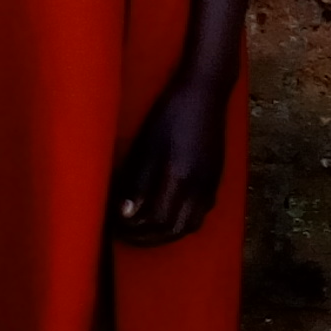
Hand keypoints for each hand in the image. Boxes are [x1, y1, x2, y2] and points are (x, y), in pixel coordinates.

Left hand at [109, 75, 229, 247]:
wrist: (205, 92)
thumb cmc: (170, 113)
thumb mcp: (146, 145)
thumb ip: (137, 183)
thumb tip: (126, 214)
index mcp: (179, 177)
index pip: (155, 220)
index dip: (134, 229)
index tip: (114, 226)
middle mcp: (199, 186)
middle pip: (174, 230)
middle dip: (148, 239)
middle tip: (124, 235)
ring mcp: (211, 184)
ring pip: (191, 225)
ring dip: (166, 234)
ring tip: (144, 230)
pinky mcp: (216, 178)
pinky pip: (201, 213)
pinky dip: (182, 222)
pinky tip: (167, 215)